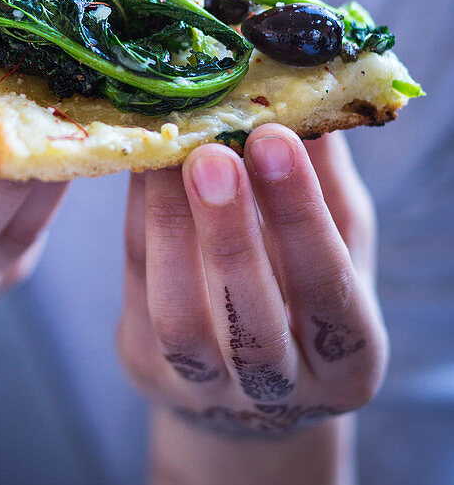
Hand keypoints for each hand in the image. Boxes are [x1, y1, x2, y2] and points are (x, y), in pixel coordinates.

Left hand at [117, 126, 387, 436]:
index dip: (301, 216)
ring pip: (181, 320)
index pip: (329, 291)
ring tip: (166, 154)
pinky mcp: (147, 369)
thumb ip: (324, 182)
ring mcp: (205, 390)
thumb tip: (301, 93)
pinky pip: (137, 295)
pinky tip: (142, 171)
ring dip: (170, 228)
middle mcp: (280, 391)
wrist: (251, 386)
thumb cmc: (305, 292)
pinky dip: (138, 228)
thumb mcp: (338, 242)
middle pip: (252, 322)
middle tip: (209, 152)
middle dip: (229, 232)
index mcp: (349, 360)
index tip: (275, 138)